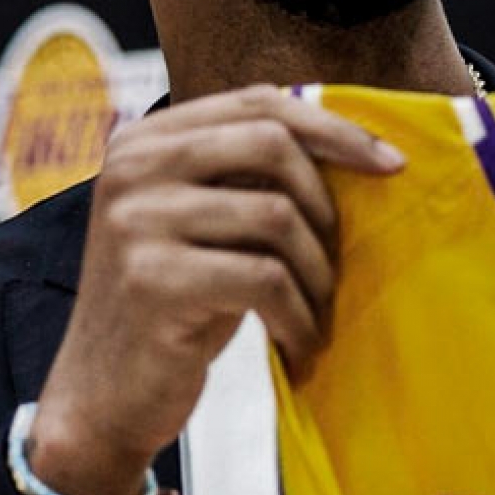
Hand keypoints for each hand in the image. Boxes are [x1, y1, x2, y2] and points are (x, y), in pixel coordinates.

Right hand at [27, 85, 404, 494]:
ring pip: (277, 215)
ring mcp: (137, 221)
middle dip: (325, 204)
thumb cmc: (174, 304)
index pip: (259, 102)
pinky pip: (266, 280)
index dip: (333, 129)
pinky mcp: (153, 280)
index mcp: (146, 139)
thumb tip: (357, 146)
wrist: (104, 392)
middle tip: (336, 260)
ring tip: (317, 309)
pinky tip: (300, 342)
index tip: (391, 165)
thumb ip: (248, 176)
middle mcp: (133, 167)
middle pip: (272, 145)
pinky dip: (299, 316)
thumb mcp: (203, 223)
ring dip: (317, 272)